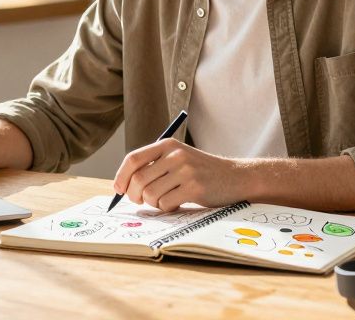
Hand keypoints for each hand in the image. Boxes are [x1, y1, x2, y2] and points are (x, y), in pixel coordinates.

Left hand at [111, 139, 248, 211]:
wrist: (235, 176)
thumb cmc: (202, 172)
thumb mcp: (178, 159)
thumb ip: (155, 166)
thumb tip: (125, 185)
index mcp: (168, 144)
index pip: (133, 159)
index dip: (121, 176)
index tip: (119, 189)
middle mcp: (175, 154)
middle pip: (138, 179)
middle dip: (134, 196)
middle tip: (140, 201)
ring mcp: (185, 170)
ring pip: (151, 195)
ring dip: (154, 203)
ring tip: (166, 200)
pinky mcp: (194, 187)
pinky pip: (166, 204)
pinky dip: (168, 208)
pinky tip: (178, 203)